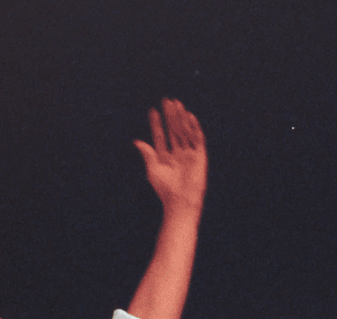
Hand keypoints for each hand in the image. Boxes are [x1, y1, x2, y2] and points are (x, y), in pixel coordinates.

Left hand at [134, 99, 206, 216]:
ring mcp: (189, 154)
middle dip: (169, 116)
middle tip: (166, 100)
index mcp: (165, 157)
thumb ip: (147, 154)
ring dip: (180, 117)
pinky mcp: (199, 155)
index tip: (152, 111)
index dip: (156, 124)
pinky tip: (188, 116)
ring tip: (176, 103)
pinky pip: (197, 138)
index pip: (160, 136)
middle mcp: (177, 153)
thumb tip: (137, 141)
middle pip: (173, 130)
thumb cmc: (165, 189)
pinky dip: (193, 127)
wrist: (181, 201)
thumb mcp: (153, 169)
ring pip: (184, 131)